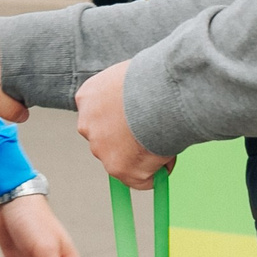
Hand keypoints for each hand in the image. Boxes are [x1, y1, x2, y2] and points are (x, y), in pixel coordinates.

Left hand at [74, 61, 175, 188]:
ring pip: (124, 161)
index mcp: (87, 97)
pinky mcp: (118, 169)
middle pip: (107, 140)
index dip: (121, 120)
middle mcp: (87, 124)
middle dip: (128, 141)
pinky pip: (142, 179)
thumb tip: (145, 108)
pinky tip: (169, 152)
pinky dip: (157, 172)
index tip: (137, 121)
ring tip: (166, 137)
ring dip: (144, 155)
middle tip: (157, 132)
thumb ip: (129, 95)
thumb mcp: (132, 78)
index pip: (99, 115)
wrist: (160, 92)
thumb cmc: (155, 77)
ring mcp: (100, 149)